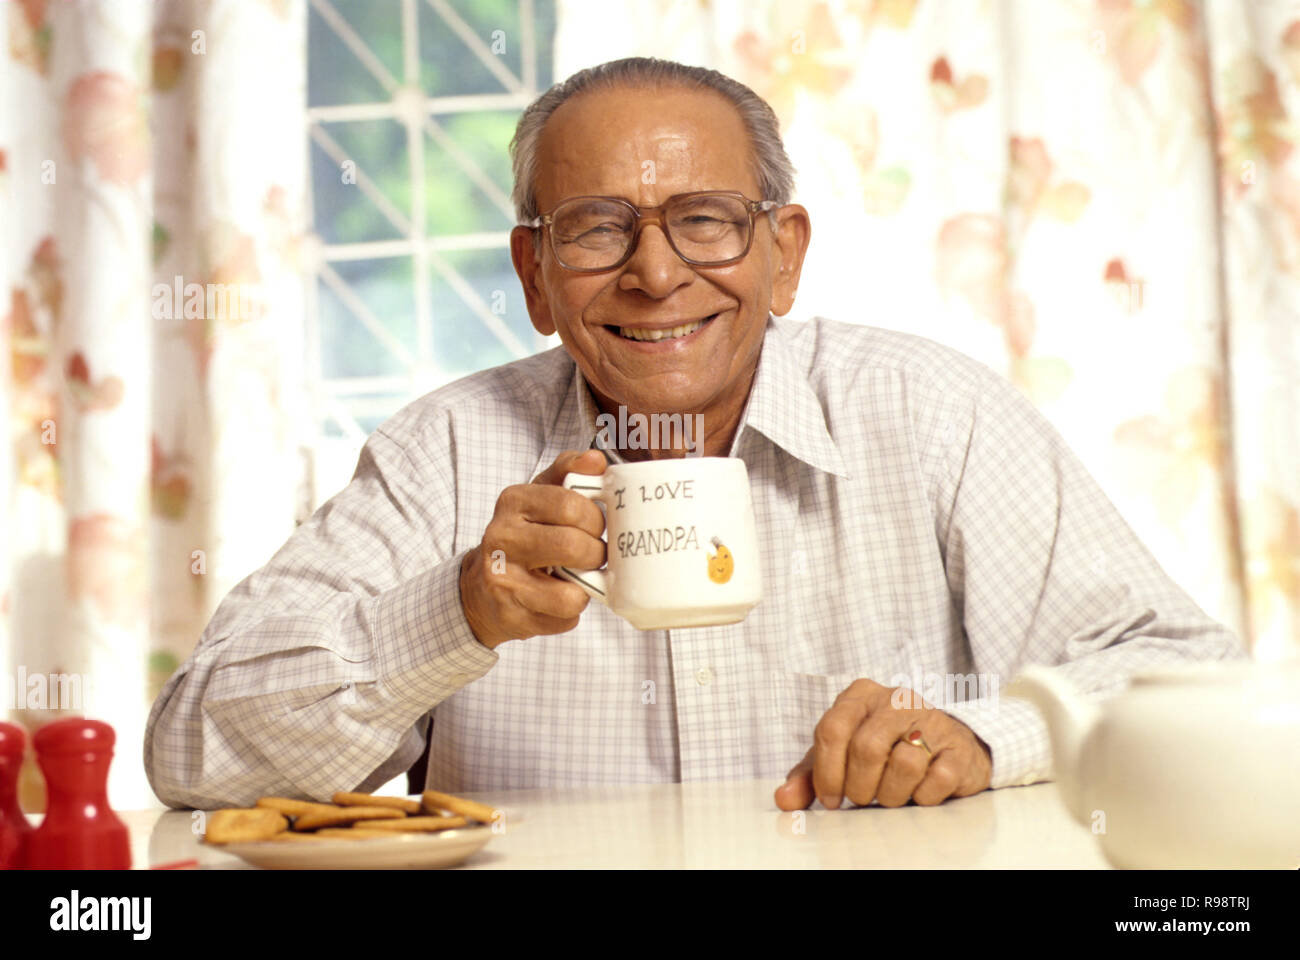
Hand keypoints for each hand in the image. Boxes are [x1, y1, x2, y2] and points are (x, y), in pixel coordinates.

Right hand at [459, 449, 606, 649]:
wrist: (482, 587)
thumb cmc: (524, 534)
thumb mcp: (540, 495)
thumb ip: (570, 470)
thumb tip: (597, 460)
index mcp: (513, 501)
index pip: (570, 504)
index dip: (595, 518)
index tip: (596, 525)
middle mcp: (501, 539)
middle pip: (572, 546)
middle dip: (595, 553)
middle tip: (594, 554)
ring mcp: (503, 581)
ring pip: (571, 593)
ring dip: (585, 587)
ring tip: (576, 577)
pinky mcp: (511, 617)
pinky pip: (564, 619)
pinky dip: (570, 612)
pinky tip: (557, 599)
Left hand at [774, 678, 991, 809]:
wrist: (945, 747)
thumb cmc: (884, 750)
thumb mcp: (841, 757)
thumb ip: (809, 776)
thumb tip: (783, 799)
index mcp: (860, 695)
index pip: (832, 729)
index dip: (826, 772)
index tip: (830, 799)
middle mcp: (896, 699)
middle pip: (866, 748)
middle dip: (860, 787)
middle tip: (863, 799)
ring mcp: (932, 719)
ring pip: (903, 764)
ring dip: (892, 795)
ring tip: (891, 795)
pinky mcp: (958, 746)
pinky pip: (936, 779)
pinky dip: (923, 796)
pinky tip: (920, 791)